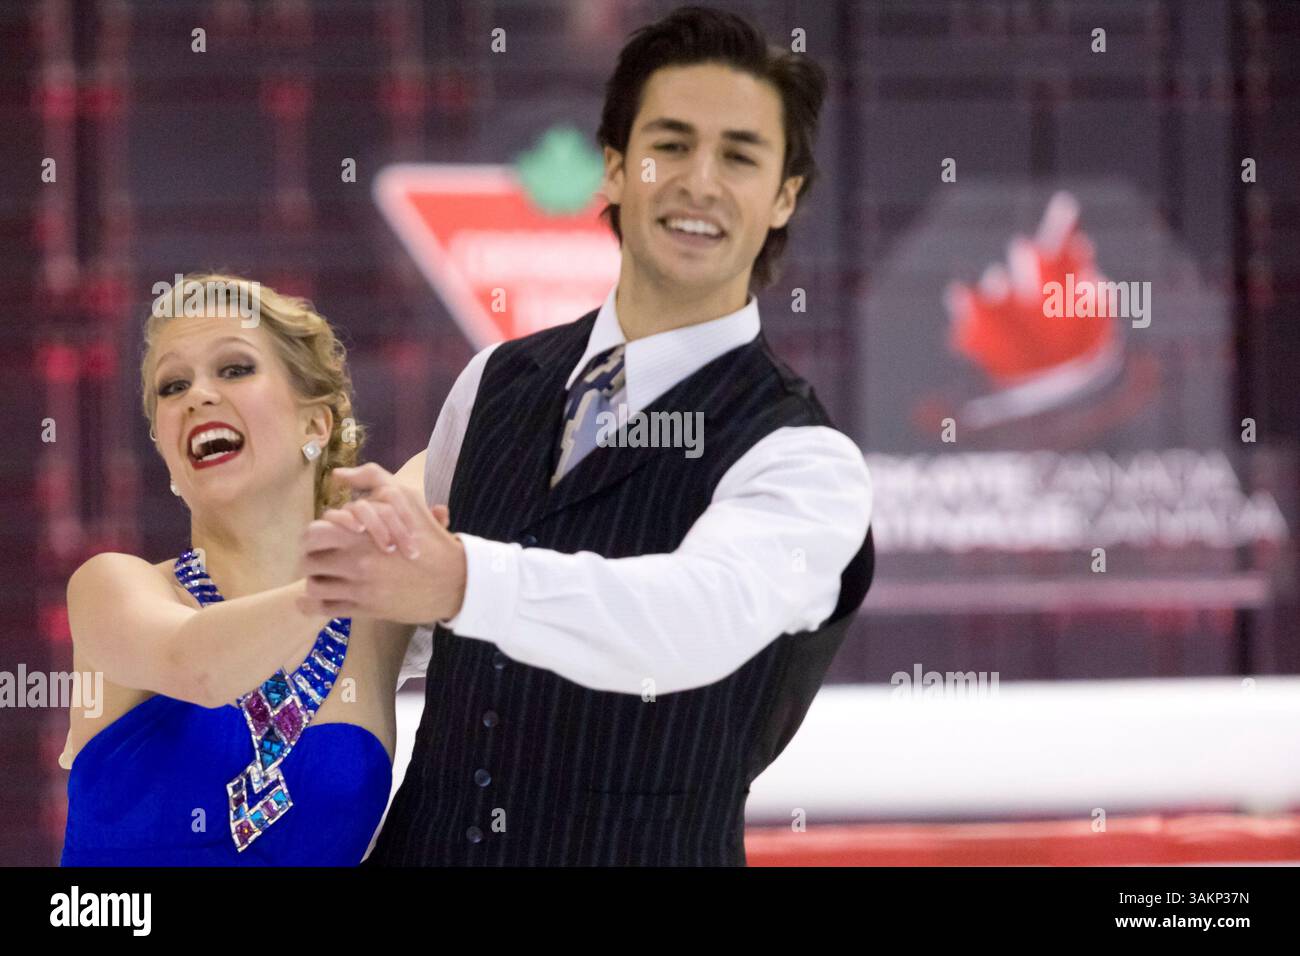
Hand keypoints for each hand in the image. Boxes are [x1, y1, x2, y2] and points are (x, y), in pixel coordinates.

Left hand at [296, 463, 465, 623]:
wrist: (454, 579)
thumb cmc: (429, 536)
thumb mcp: (406, 498)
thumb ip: (372, 478)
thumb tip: (337, 475)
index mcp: (361, 531)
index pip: (315, 532)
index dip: (317, 534)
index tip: (325, 538)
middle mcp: (356, 559)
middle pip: (308, 559)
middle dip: (310, 558)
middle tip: (318, 558)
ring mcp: (360, 586)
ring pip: (314, 585)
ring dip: (315, 581)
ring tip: (324, 579)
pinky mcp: (366, 608)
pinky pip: (324, 609)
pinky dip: (312, 605)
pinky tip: (313, 602)